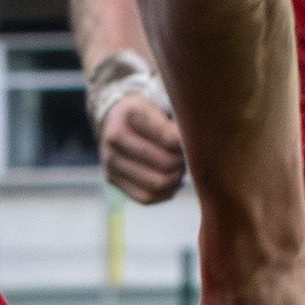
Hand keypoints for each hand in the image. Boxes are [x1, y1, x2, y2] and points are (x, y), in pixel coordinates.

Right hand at [97, 89, 185, 203]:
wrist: (114, 120)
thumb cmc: (142, 114)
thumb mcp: (155, 108)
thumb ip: (173, 125)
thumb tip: (193, 147)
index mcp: (126, 118)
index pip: (168, 138)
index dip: (186, 143)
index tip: (194, 140)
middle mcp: (112, 144)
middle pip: (165, 163)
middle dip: (182, 162)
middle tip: (189, 155)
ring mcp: (111, 165)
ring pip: (157, 184)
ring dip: (176, 178)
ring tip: (180, 167)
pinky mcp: (114, 181)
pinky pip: (146, 197)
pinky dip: (165, 192)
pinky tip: (170, 180)